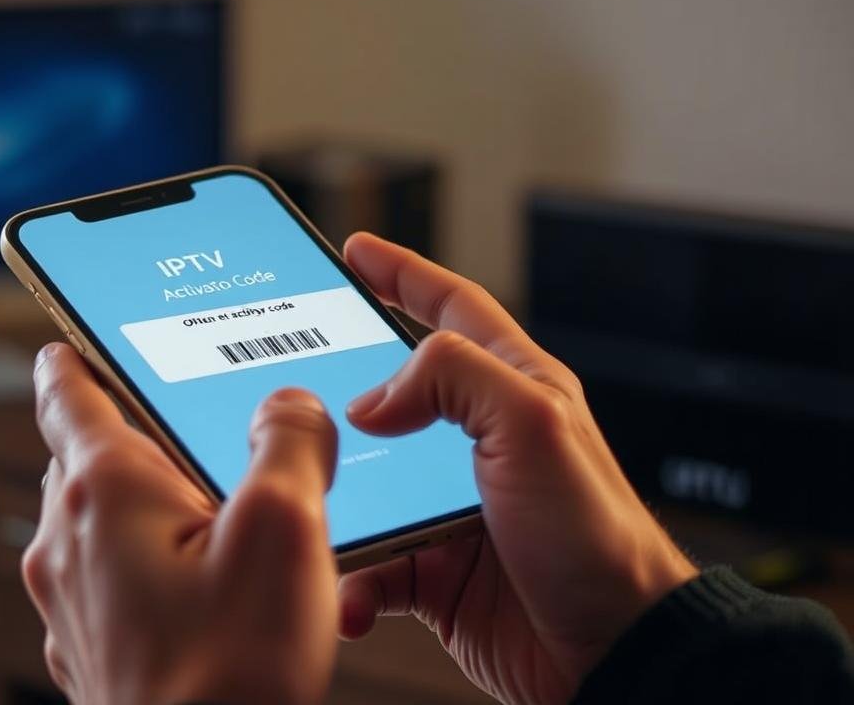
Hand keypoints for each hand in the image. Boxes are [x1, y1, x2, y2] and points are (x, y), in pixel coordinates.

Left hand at [23, 343, 338, 704]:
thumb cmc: (233, 672)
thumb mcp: (285, 528)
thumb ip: (289, 441)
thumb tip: (289, 405)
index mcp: (107, 493)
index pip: (68, 396)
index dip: (72, 358)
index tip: (68, 341)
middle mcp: (72, 542)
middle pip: (89, 455)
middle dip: (136, 433)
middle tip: (193, 425)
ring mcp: (75, 599)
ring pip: (104, 517)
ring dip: (151, 499)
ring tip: (219, 507)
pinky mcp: (96, 641)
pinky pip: (114, 572)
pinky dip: (151, 555)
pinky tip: (209, 579)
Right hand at [338, 233, 697, 704]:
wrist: (609, 650)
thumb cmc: (595, 536)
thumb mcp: (533, 424)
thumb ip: (453, 378)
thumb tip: (373, 399)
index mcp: (513, 388)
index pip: (450, 308)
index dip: (402, 273)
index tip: (356, 251)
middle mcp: (480, 439)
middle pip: (395, 391)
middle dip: (343, 385)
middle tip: (290, 374)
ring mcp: (453, 503)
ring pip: (371, 481)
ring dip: (340, 499)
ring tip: (314, 503)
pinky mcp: (438, 564)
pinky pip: (375, 561)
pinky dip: (355, 578)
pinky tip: (353, 591)